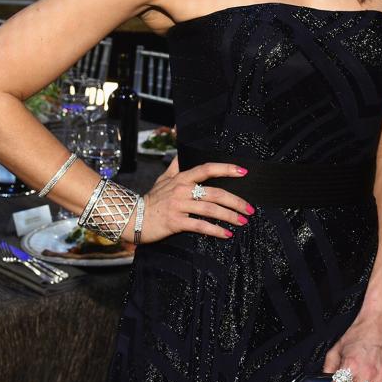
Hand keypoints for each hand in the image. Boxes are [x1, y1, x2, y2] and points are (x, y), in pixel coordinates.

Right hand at [136, 156, 252, 243]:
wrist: (131, 217)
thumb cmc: (152, 199)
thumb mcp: (163, 178)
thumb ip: (176, 164)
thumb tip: (181, 147)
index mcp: (182, 178)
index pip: (207, 169)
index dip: (226, 168)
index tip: (244, 171)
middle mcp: (182, 189)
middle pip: (215, 193)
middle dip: (236, 201)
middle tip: (250, 208)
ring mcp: (178, 206)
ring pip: (210, 209)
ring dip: (229, 216)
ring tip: (243, 221)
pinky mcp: (175, 222)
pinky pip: (200, 226)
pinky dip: (215, 230)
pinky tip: (226, 234)